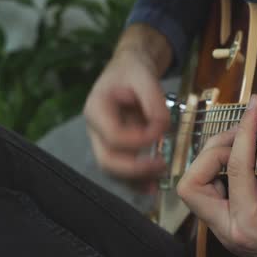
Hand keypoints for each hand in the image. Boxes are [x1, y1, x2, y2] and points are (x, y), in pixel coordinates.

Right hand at [84, 24, 171, 191]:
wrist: (128, 70)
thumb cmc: (132, 71)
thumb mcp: (144, 76)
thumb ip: (154, 102)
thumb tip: (161, 129)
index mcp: (96, 108)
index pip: (113, 134)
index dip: (137, 139)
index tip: (160, 132)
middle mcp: (95, 129)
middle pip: (106, 160)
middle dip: (134, 169)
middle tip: (161, 166)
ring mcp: (103, 141)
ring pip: (113, 171)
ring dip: (135, 181)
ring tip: (157, 184)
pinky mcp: (115, 148)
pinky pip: (122, 170)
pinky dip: (136, 181)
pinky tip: (152, 186)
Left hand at [177, 95, 256, 256]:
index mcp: (250, 228)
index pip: (237, 169)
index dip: (246, 131)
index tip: (256, 107)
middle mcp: (228, 230)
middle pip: (193, 183)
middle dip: (214, 150)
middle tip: (244, 132)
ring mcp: (224, 229)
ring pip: (193, 188)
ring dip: (210, 160)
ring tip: (240, 142)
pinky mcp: (228, 225)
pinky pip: (207, 192)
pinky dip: (216, 170)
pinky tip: (239, 158)